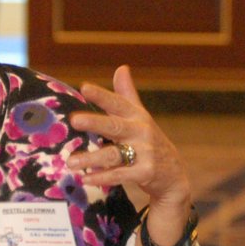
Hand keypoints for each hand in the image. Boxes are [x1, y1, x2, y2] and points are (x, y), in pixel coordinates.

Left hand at [67, 66, 193, 245]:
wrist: (173, 174)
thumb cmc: (150, 141)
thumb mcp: (141, 117)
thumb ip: (127, 95)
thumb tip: (121, 67)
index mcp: (137, 116)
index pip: (118, 103)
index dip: (102, 95)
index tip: (84, 87)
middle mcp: (141, 132)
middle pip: (115, 126)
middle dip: (95, 122)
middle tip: (74, 120)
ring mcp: (145, 153)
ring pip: (114, 154)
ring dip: (92, 158)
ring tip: (70, 161)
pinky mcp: (145, 173)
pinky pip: (120, 175)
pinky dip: (103, 177)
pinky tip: (86, 178)